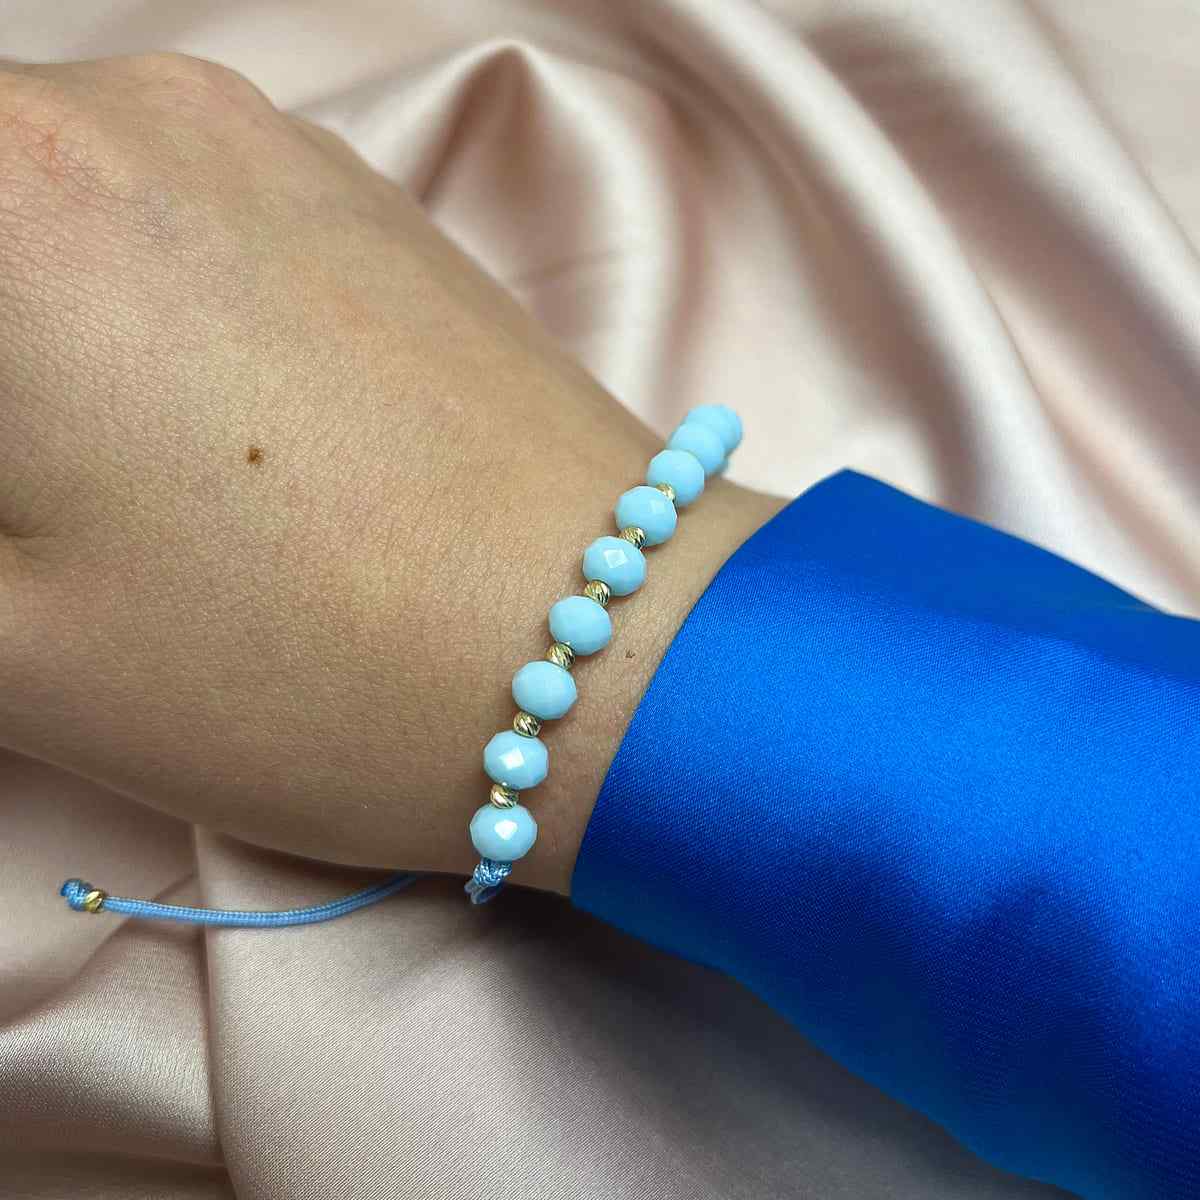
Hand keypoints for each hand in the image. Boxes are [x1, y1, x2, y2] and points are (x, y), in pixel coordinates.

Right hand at [0, 54, 778, 891]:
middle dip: (10, 383)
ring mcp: (276, 146)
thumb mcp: (6, 636)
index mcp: (10, 189)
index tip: (25, 503)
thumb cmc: (303, 666)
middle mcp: (139, 112)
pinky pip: (195, 226)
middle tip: (56, 497)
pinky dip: (159, 308)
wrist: (598, 645)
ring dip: (64, 338)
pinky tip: (229, 435)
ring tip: (137, 481)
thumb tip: (12, 447)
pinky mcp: (371, 204)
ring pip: (79, 218)